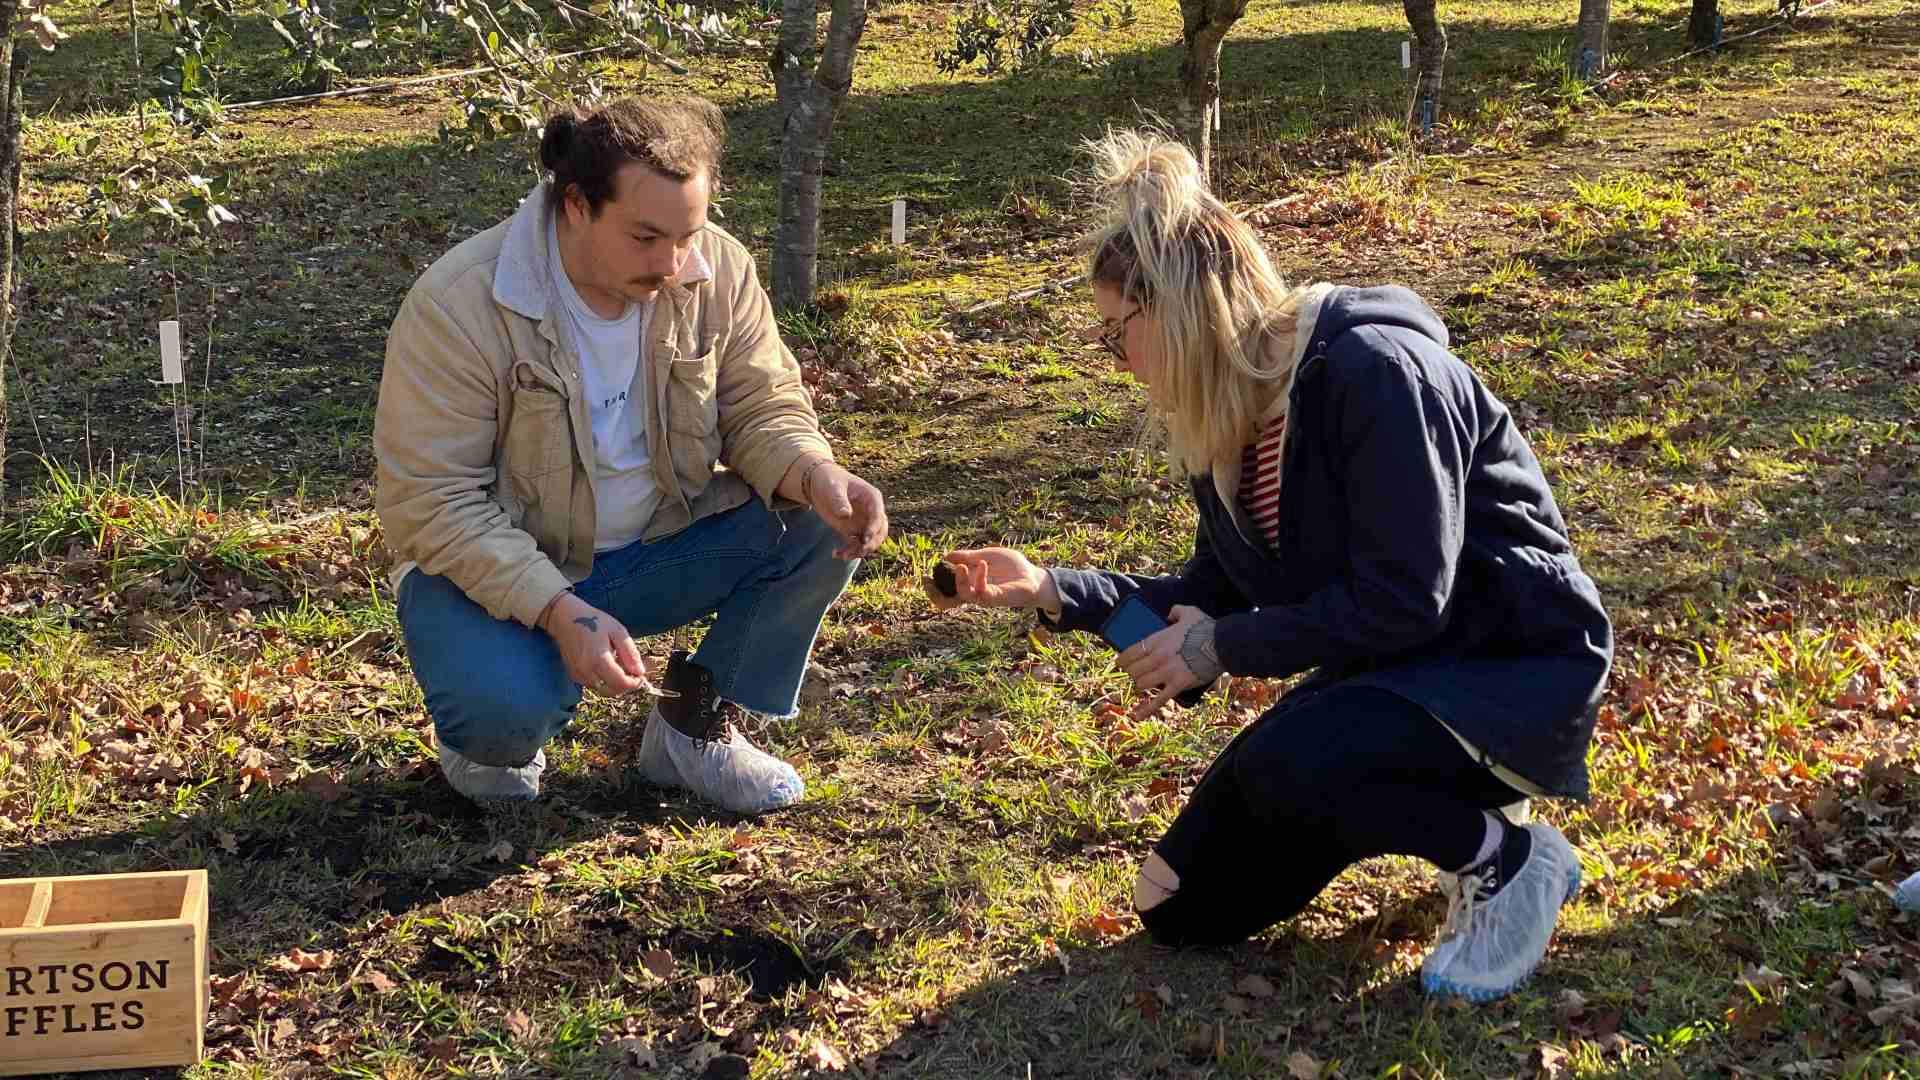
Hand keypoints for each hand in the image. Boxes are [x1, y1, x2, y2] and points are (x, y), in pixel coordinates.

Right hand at [539, 593, 651, 695]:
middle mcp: (586, 672)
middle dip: (625, 685)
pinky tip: (606, 665)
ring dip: (613, 683)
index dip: (634, 683)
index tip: (640, 675)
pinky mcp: (573, 675)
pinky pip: (593, 684)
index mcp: (599, 660)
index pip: (620, 683)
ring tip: (618, 664)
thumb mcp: (617, 631)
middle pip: (611, 691)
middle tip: (632, 672)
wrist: (564, 618)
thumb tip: (640, 672)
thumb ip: (630, 653)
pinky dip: (603, 680)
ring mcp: (578, 675)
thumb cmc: (593, 621)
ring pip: (602, 689)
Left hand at [809, 463, 888, 558]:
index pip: (878, 515)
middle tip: (858, 551)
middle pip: (880, 531)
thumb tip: (846, 514)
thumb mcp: (833, 487)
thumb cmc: (829, 480)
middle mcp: (872, 512)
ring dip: (859, 551)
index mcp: (872, 497)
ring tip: (843, 555)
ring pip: (870, 541)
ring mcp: (864, 522)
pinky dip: (849, 552)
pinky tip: (836, 554)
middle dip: (871, 543)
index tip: (864, 539)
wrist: (820, 484)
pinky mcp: (853, 531)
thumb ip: (839, 500)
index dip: (874, 528)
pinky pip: (856, 545)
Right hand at [925, 547, 1057, 612]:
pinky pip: (981, 591)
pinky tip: (983, 564)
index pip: (944, 590)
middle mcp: (972, 592)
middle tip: (928, 580)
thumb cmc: (1012, 567)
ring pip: (962, 595)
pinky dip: (979, 577)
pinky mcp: (994, 598)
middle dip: (934, 592)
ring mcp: (982, 597)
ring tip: (961, 566)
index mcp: (968, 583)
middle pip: (946, 601)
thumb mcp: (986, 555)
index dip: (932, 587)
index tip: (924, 576)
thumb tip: (947, 556)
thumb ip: (968, 556)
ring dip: (958, 581)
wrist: (1033, 576)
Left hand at [1115, 605, 1214, 720]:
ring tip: (1143, 685)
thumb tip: (1170, 615)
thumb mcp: (1189, 612)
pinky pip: (1158, 700)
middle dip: (1132, 673)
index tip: (1120, 663)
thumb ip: (1175, 611)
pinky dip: (1146, 709)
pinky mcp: (1178, 685)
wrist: (1223, 644)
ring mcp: (1167, 673)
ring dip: (1141, 685)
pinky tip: (1136, 716)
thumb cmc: (1206, 628)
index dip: (1123, 660)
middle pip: (1133, 670)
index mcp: (1157, 640)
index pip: (1131, 652)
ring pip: (1141, 684)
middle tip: (1135, 674)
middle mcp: (1158, 657)